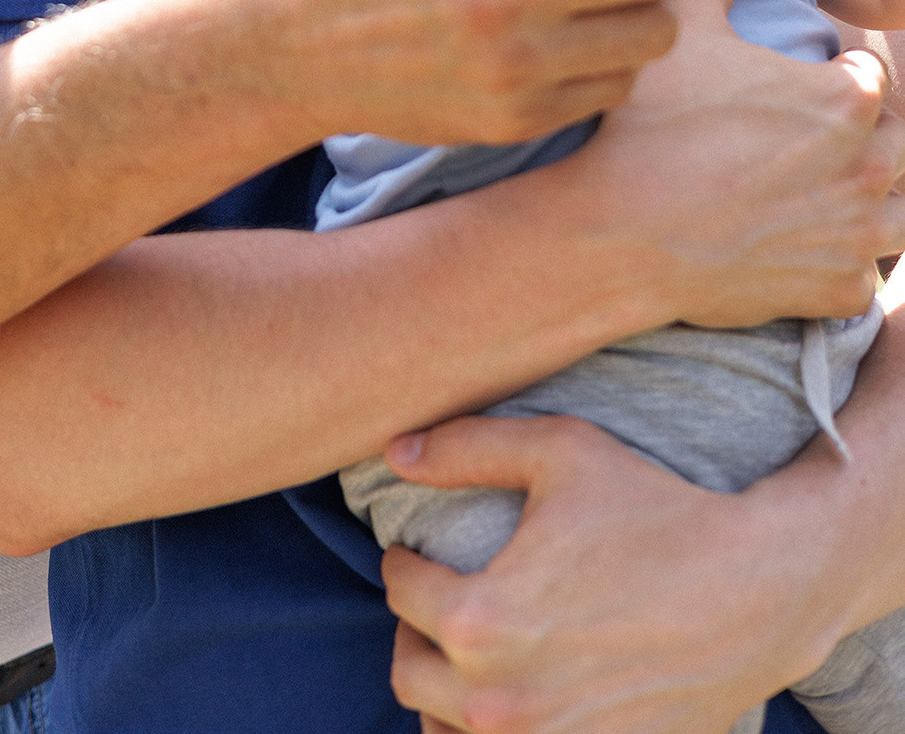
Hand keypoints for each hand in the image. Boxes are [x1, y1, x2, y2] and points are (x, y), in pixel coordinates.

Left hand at [381, 413, 841, 733]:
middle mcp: (500, 701)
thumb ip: (467, 447)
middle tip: (439, 601)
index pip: (400, 593)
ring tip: (467, 654)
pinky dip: (494, 732)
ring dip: (444, 694)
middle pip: (409, 673)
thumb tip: (395, 450)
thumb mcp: (561, 451)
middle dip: (415, 629)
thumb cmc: (657, 511)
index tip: (415, 551)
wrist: (758, 591)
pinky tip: (513, 695)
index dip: (404, 561)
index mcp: (480, 621)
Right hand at [572, 0, 904, 326]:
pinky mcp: (839, 288)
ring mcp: (861, 234)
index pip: (876, 73)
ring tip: (822, 196)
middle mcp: (872, 166)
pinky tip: (800, 247)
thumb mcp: (681, 28)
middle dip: (871, 137)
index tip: (805, 81)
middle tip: (813, 138)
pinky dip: (841, 265)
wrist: (620, 232)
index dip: (842, 72)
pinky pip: (864, 278)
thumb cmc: (651, 127)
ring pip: (902, 217)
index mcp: (846, 97)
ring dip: (873, 202)